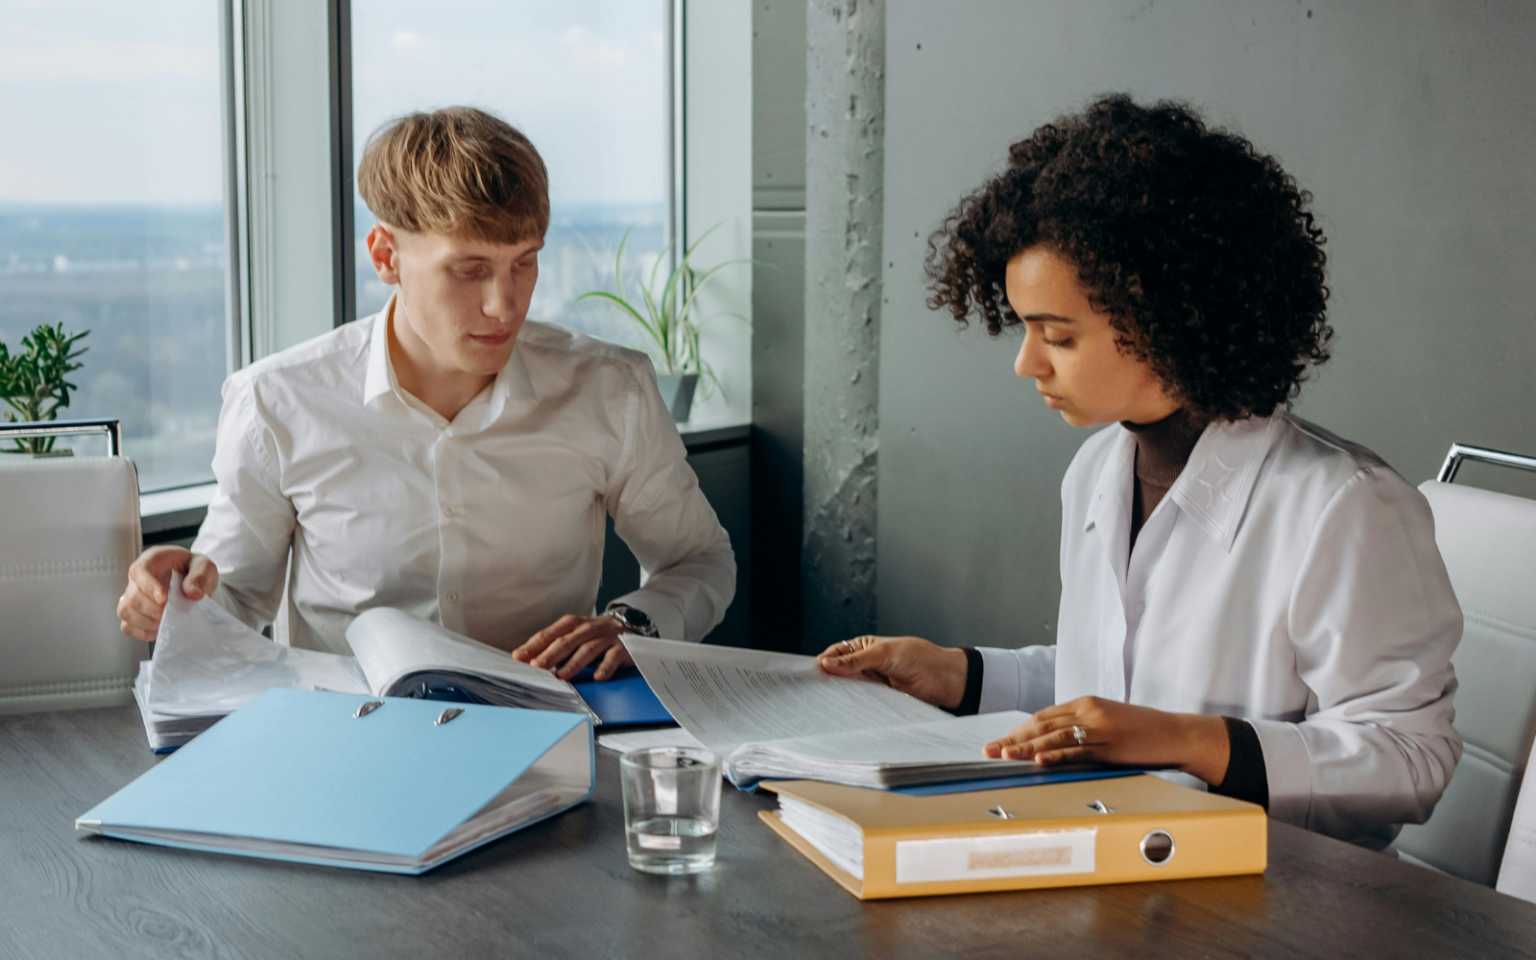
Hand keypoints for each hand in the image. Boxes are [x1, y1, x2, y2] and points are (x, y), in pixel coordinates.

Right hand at [117, 546, 219, 642]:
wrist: (194, 580)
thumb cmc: (194, 569)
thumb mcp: (204, 566)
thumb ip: (199, 576)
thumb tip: (193, 594)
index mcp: (152, 560)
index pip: (140, 571)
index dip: (149, 587)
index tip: (164, 599)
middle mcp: (137, 577)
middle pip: (132, 596)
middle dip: (153, 610)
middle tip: (172, 614)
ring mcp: (132, 595)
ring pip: (125, 611)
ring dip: (146, 622)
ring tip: (166, 622)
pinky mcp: (134, 612)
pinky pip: (127, 626)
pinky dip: (142, 632)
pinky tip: (159, 630)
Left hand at [512, 614, 633, 680]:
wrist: (628, 626)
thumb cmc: (593, 634)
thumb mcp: (573, 635)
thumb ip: (552, 645)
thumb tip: (525, 658)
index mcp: (571, 624)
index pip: (549, 634)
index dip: (534, 645)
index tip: (519, 657)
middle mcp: (587, 628)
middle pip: (566, 641)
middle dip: (550, 654)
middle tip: (537, 666)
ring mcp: (604, 638)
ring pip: (587, 649)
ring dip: (574, 663)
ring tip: (562, 675)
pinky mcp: (621, 648)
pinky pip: (612, 658)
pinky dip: (606, 667)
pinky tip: (598, 677)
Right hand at [816, 635, 969, 709]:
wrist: (943, 678)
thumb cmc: (917, 656)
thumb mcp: (883, 654)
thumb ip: (855, 661)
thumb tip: (827, 664)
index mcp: (863, 647)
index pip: (836, 654)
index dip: (823, 663)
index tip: (811, 674)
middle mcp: (864, 665)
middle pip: (839, 673)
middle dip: (828, 680)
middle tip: (814, 691)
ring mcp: (871, 683)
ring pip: (849, 689)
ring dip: (841, 695)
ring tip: (827, 702)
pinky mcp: (879, 699)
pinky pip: (862, 703)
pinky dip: (854, 706)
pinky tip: (846, 710)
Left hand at [983, 696, 1231, 785]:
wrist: (1177, 733)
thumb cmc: (1143, 731)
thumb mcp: (1108, 722)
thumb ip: (1082, 728)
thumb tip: (1053, 744)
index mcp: (1085, 704)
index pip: (1043, 716)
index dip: (1019, 730)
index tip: (999, 743)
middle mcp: (1088, 711)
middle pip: (1042, 725)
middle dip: (1013, 739)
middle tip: (989, 751)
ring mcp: (1100, 727)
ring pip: (1055, 737)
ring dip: (1026, 747)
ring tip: (1004, 756)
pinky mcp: (1111, 745)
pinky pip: (1078, 751)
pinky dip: (1056, 756)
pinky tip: (1038, 761)